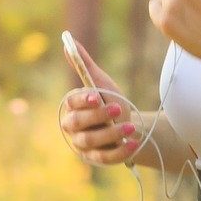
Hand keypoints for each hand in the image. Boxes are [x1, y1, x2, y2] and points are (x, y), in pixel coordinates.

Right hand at [60, 40, 140, 164]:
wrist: (129, 126)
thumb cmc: (111, 102)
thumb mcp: (102, 83)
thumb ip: (84, 65)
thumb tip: (68, 41)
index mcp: (73, 108)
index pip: (72, 104)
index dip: (83, 100)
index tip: (96, 96)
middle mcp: (73, 128)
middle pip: (77, 123)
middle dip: (97, 116)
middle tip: (118, 108)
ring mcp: (84, 145)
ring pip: (91, 141)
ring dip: (111, 133)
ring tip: (130, 127)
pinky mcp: (97, 159)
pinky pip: (105, 157)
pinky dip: (119, 151)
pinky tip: (133, 143)